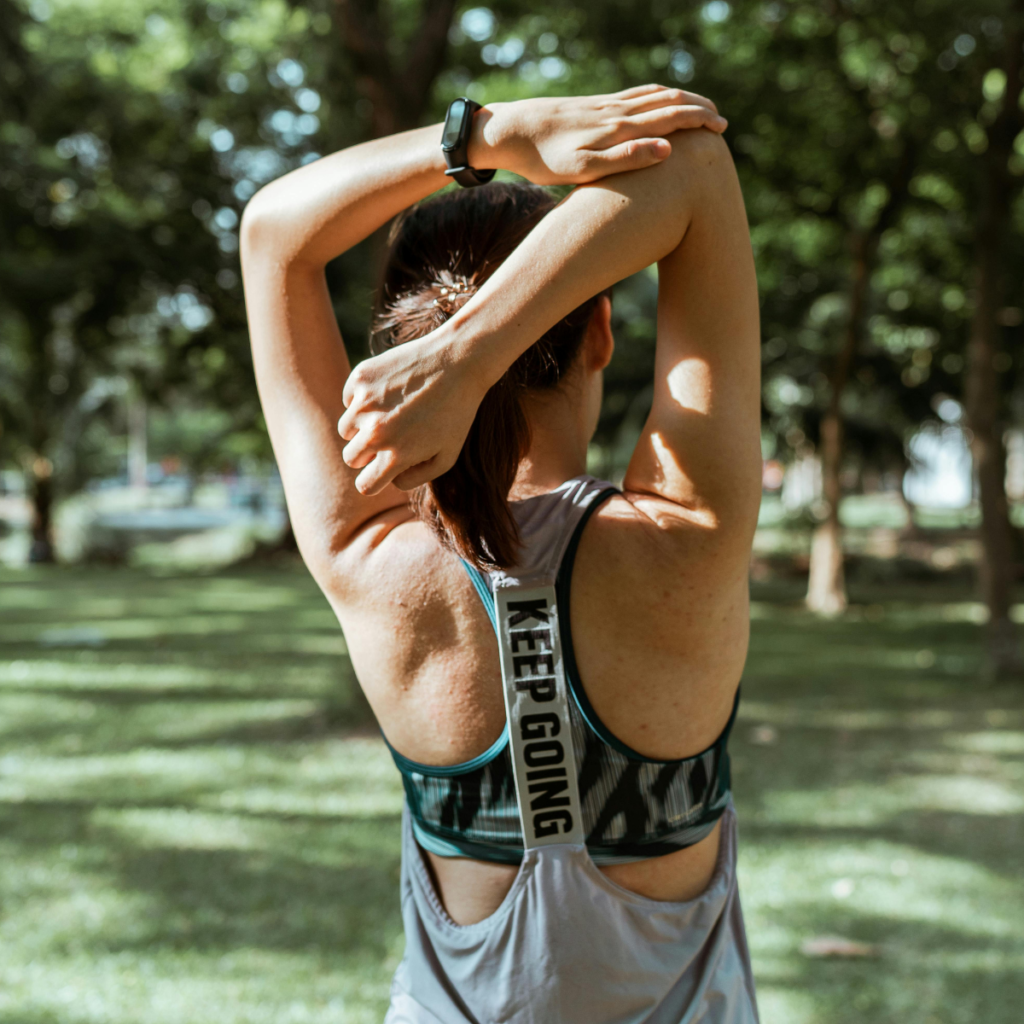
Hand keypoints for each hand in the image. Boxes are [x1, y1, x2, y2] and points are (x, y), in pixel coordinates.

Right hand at [338, 326, 487, 495]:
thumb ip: (416, 477)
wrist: (459, 360)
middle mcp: (375, 432)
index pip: (365, 486)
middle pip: (351, 458)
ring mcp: (365, 403)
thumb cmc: (456, 412)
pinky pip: (349, 399)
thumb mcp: (447, 455)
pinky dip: (363, 399)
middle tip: (390, 438)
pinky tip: (389, 391)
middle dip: (367, 454)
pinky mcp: (361, 377)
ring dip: (362, 427)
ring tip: (391, 413)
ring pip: (346, 429)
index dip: (373, 481)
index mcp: (396, 456)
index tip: (381, 471)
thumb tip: (390, 481)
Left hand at [473, 84, 726, 185]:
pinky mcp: (593, 105)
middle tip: (721, 122)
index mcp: (619, 128)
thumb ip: (626, 159)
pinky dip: (657, 96)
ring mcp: (605, 106)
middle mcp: (616, 112)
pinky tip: (658, 103)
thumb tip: (667, 148)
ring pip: (653, 95)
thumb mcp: (583, 170)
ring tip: (699, 111)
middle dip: (698, 109)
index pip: (671, 117)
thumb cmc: (543, 160)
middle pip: (667, 101)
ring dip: (681, 100)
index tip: (721, 130)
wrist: (510, 131)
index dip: (699, 121)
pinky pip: (634, 96)